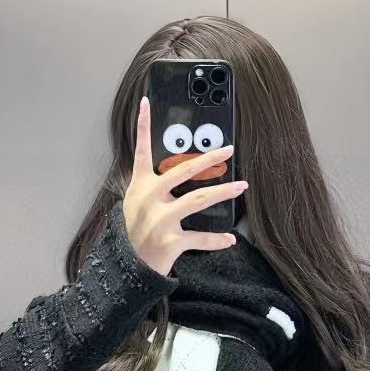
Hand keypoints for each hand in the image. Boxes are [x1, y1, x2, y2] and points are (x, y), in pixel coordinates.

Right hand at [122, 95, 246, 276]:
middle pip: (184, 171)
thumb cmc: (134, 233)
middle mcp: (150, 199)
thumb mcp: (135, 204)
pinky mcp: (171, 241)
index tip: (147, 102)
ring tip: (241, 186)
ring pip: (199, 199)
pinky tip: (230, 239)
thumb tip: (179, 172)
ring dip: (224, 192)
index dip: (143, 125)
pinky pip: (200, 238)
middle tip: (228, 149)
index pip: (141, 150)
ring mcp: (161, 220)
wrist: (127, 268)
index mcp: (141, 186)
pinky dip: (217, 240)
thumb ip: (153, 186)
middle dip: (209, 158)